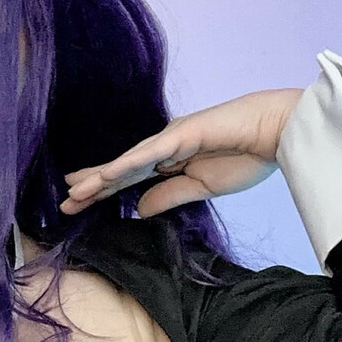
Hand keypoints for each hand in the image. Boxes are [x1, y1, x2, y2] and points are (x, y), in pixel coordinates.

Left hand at [60, 87, 304, 217]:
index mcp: (171, 160)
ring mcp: (171, 138)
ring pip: (127, 162)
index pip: (131, 178)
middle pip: (121, 169)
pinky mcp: (181, 134)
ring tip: (73, 193)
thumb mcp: (201, 188)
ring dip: (100, 178)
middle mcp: (165, 146)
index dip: (105, 191)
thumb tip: (137, 209)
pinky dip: (125, 166)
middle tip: (64, 200)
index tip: (80, 203)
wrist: (277, 132)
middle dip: (92, 185)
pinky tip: (104, 178)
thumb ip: (169, 196)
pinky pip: (147, 154)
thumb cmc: (248, 156)